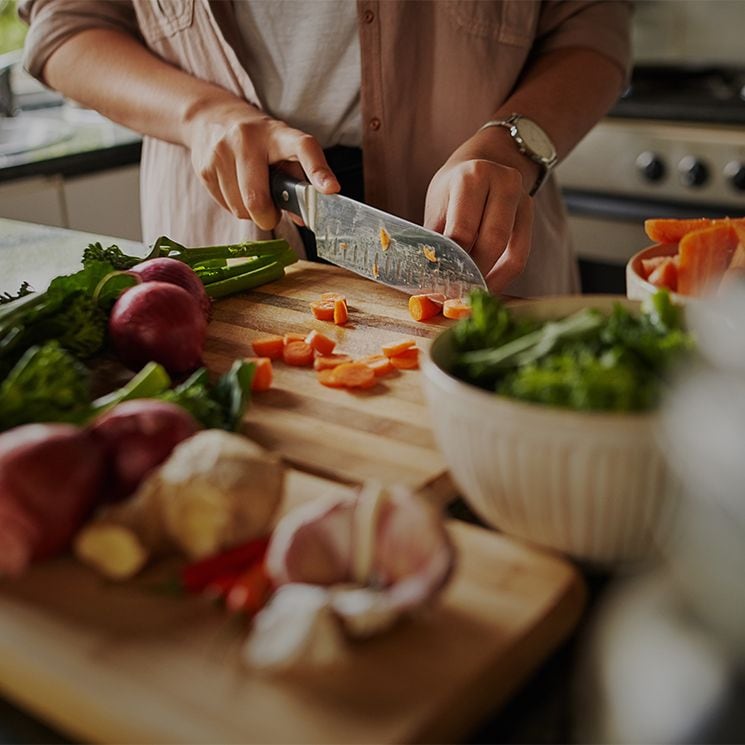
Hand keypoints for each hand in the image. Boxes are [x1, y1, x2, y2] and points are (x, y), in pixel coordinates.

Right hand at [184, 99, 339, 228]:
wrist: (211, 118)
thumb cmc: (259, 143)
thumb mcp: (283, 150)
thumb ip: (298, 182)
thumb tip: (305, 217)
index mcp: (278, 134)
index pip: (303, 148)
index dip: (318, 171)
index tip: (331, 190)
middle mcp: (247, 138)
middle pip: (257, 199)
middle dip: (268, 217)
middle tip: (272, 214)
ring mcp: (221, 151)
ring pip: (240, 208)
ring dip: (250, 213)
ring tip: (252, 193)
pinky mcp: (203, 167)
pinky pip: (225, 206)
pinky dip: (234, 206)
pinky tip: (235, 189)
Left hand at [424, 129, 535, 292]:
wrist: (485, 161)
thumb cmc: (454, 188)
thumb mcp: (438, 204)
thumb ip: (436, 239)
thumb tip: (429, 279)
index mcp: (472, 177)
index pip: (463, 231)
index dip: (451, 263)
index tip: (440, 287)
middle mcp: (503, 182)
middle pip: (490, 242)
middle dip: (473, 274)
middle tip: (456, 295)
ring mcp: (522, 198)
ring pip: (510, 252)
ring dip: (490, 279)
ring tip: (470, 294)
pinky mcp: (530, 215)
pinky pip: (521, 255)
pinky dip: (503, 275)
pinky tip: (488, 285)